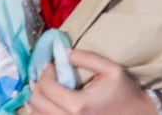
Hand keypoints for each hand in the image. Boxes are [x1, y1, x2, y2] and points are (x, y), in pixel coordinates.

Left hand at [28, 49, 156, 114]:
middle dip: (38, 85)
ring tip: (46, 89)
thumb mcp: (111, 70)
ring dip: (37, 99)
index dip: (45, 72)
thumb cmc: (126, 93)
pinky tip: (48, 104)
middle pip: (36, 102)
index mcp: (78, 105)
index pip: (45, 86)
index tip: (53, 66)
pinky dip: (41, 112)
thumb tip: (62, 52)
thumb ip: (86, 57)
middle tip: (47, 77)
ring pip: (36, 114)